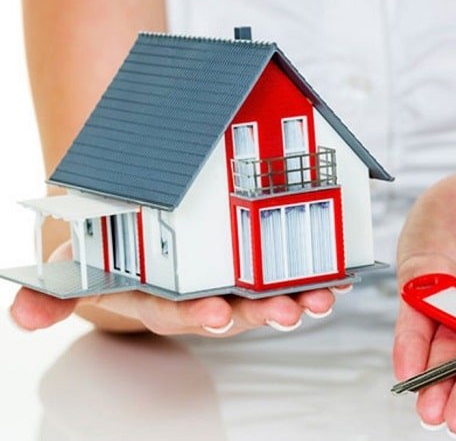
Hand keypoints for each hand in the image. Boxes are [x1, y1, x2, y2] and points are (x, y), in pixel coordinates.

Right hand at [10, 241, 344, 335]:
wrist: (136, 227)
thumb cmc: (108, 245)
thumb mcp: (75, 263)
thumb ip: (55, 289)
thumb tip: (24, 319)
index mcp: (157, 296)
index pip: (174, 312)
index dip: (194, 315)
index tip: (217, 314)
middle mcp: (198, 294)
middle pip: (232, 310)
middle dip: (260, 313)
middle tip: (288, 310)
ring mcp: (229, 281)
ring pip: (264, 296)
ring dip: (295, 298)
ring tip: (321, 297)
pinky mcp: (253, 264)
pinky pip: (284, 272)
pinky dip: (310, 274)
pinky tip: (334, 275)